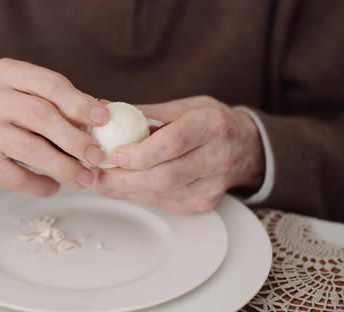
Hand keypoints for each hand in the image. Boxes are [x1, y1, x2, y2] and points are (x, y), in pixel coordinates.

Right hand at [0, 58, 108, 195]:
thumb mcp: (16, 93)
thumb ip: (55, 101)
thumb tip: (102, 117)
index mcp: (7, 74)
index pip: (49, 84)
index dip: (79, 102)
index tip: (104, 119)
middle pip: (41, 116)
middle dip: (75, 138)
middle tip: (98, 156)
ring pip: (29, 148)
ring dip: (63, 166)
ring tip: (85, 178)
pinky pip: (14, 176)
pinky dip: (38, 184)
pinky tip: (53, 187)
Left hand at [95, 96, 264, 212]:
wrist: (245, 147)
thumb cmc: (209, 122)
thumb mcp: (183, 107)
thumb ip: (144, 113)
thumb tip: (103, 110)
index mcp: (211, 125)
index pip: (173, 143)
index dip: (140, 152)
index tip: (113, 153)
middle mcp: (217, 157)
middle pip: (165, 176)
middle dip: (124, 179)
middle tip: (97, 174)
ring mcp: (213, 185)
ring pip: (163, 193)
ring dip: (127, 190)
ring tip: (103, 180)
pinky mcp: (204, 203)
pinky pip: (165, 203)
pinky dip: (140, 195)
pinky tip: (125, 187)